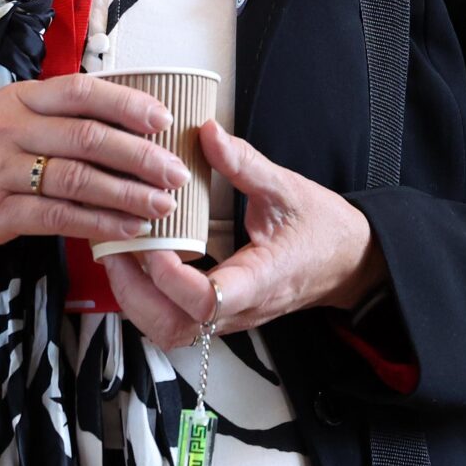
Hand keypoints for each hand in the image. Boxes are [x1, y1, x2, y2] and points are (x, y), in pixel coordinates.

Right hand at [0, 73, 190, 296]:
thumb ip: (47, 117)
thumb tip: (114, 122)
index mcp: (15, 99)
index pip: (80, 91)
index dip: (127, 103)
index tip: (162, 118)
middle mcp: (8, 128)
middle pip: (87, 136)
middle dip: (140, 154)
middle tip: (175, 170)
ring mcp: (0, 171)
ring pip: (78, 178)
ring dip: (128, 192)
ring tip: (163, 204)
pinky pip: (59, 216)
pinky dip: (99, 222)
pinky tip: (126, 228)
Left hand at [101, 122, 380, 351]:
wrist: (350, 262)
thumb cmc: (324, 230)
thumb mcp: (287, 188)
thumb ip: (245, 163)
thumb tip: (207, 133)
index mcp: (260, 280)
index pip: (207, 301)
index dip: (170, 278)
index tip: (152, 244)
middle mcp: (241, 308)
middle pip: (176, 328)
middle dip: (135, 294)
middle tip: (115, 249)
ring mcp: (230, 316)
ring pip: (171, 331)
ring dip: (136, 300)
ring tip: (118, 255)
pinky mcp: (223, 314)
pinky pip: (176, 321)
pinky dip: (148, 299)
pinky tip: (137, 264)